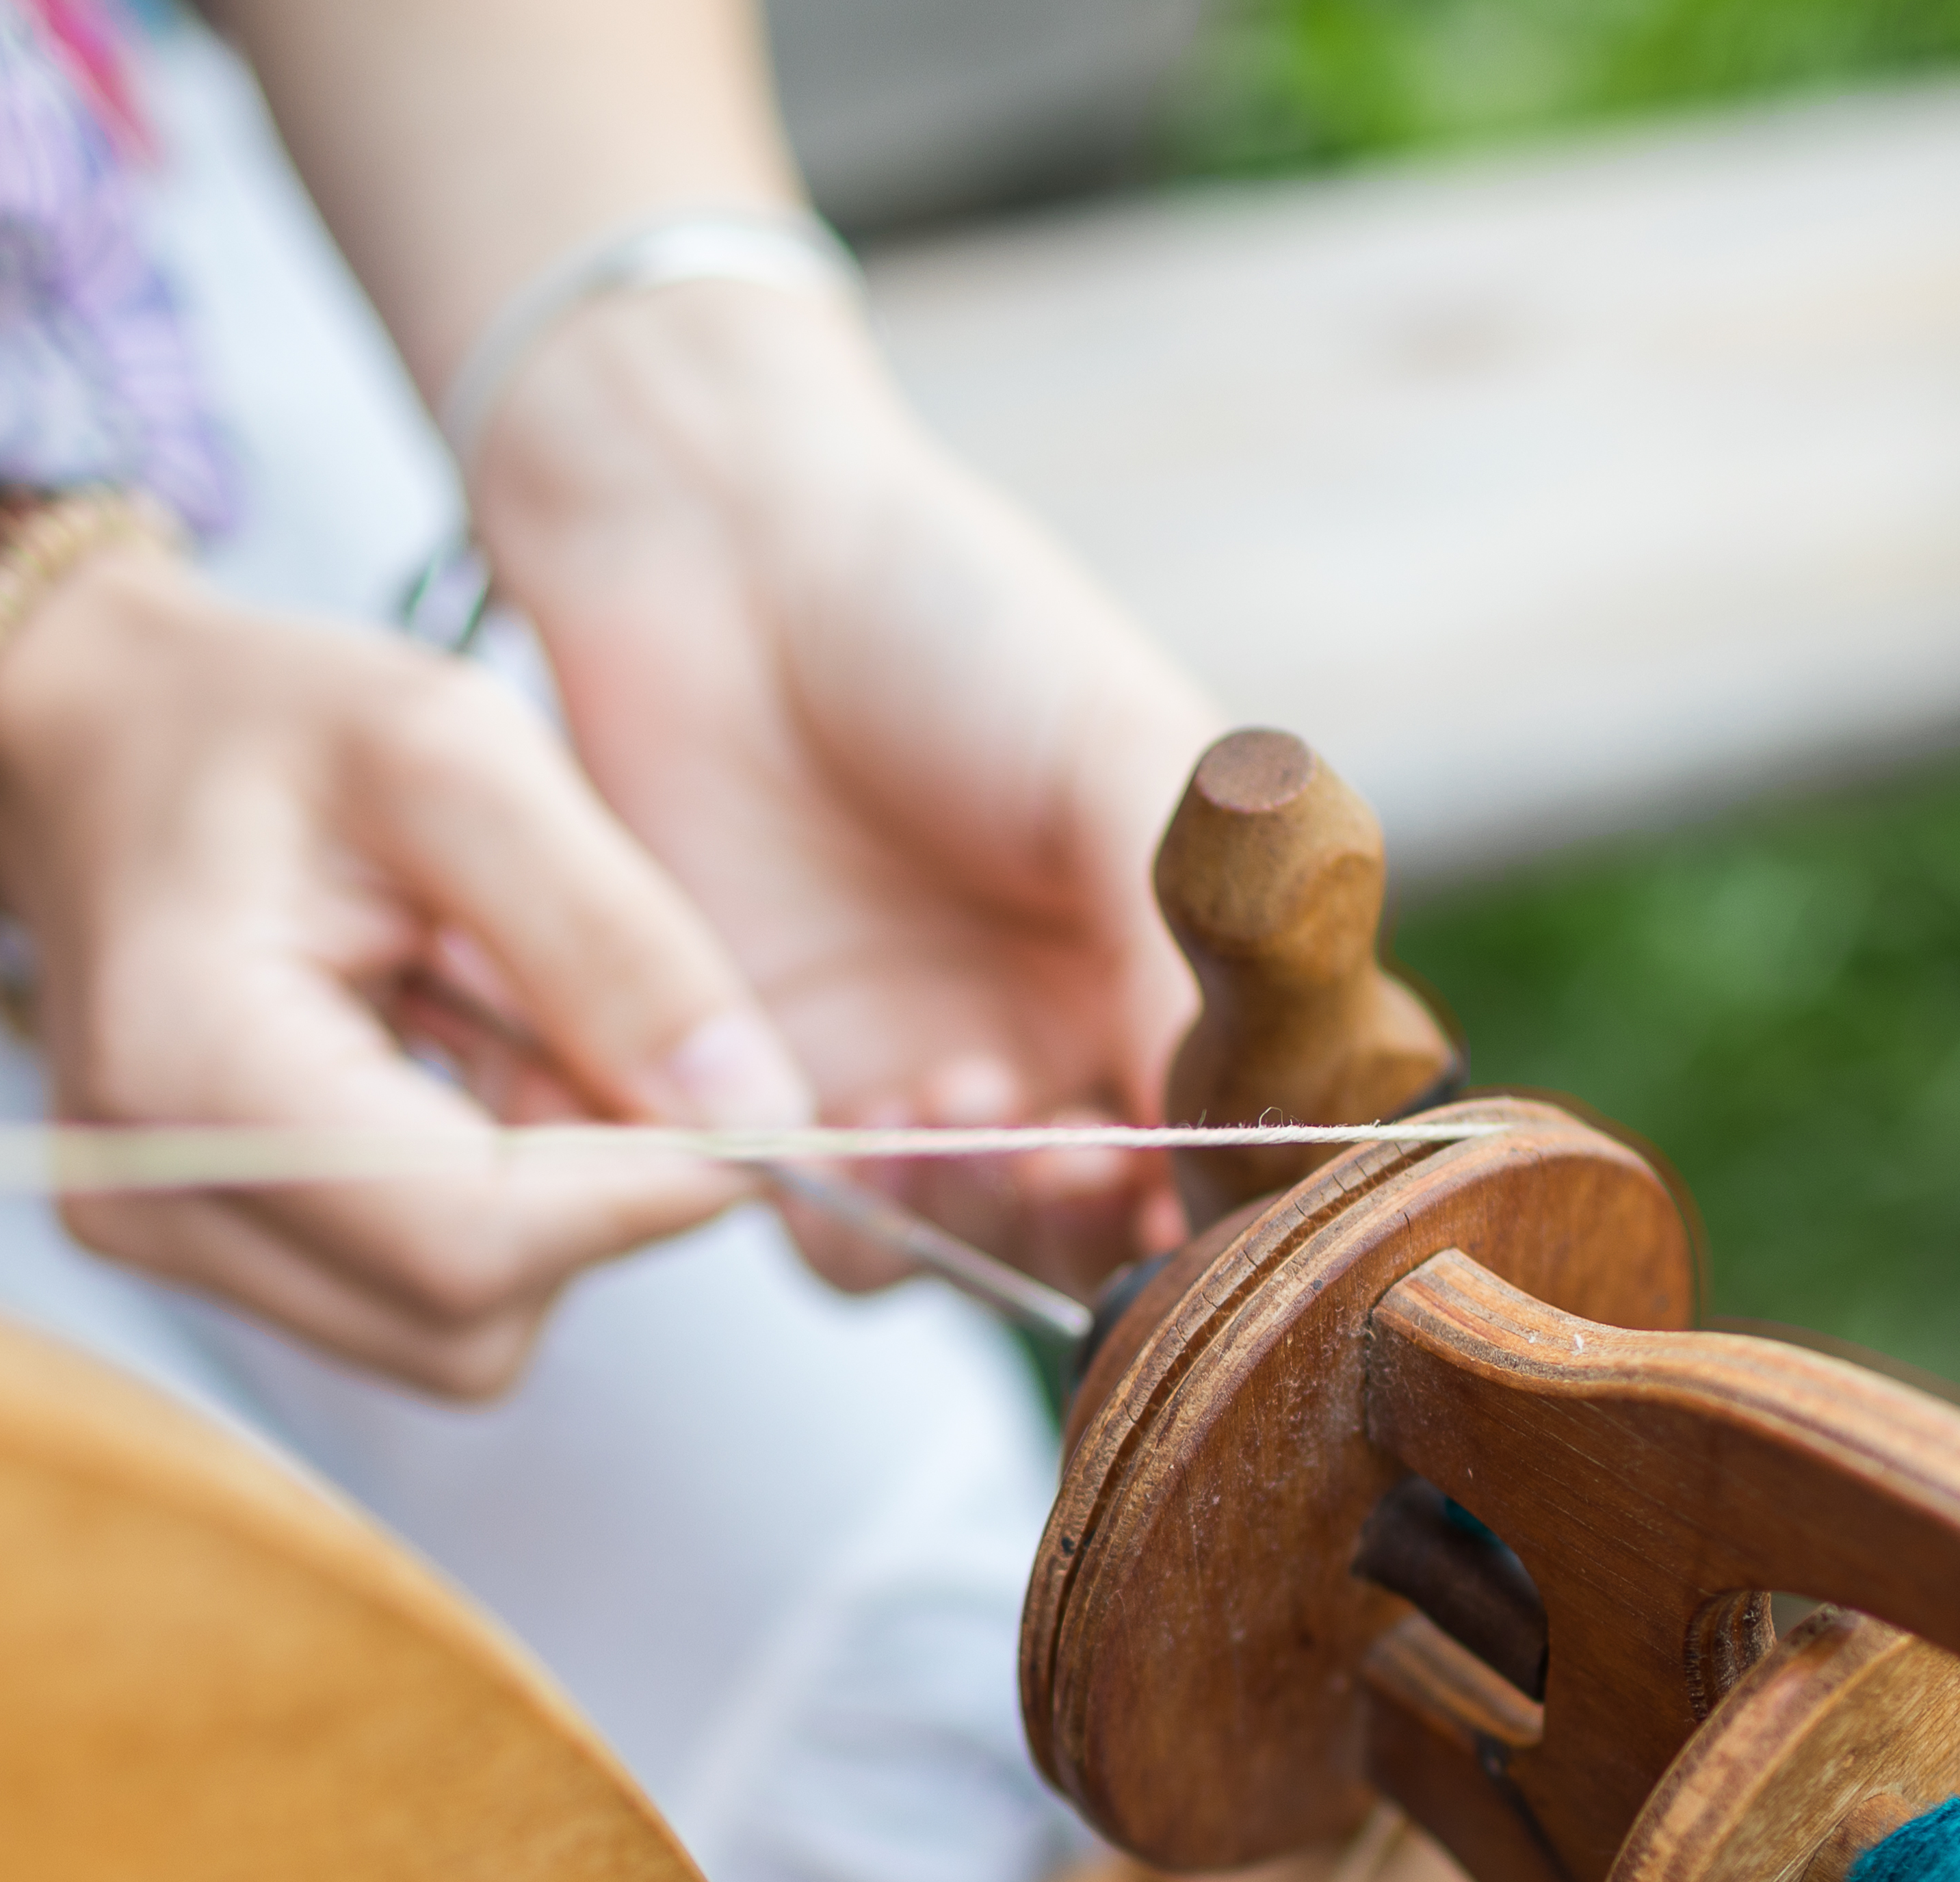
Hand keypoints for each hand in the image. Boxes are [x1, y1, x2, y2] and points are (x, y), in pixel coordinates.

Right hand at [0, 549, 811, 1395]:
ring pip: (452, 1334)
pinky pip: (407, 1306)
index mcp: (188, 1062)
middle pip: (466, 1316)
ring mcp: (157, 1238)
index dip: (642, 1194)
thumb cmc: (256, 721)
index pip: (469, 1243)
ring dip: (539, 1210)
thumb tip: (755, 1114)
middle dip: (588, 1199)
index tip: (747, 1106)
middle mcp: (143, 1192)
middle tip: (592, 1029)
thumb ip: (613, 938)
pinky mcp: (196, 1255)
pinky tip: (444, 1079)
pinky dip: (478, 1211)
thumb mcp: (458, 752)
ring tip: (499, 1035)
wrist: (97, 736)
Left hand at [470, 280, 1220, 1290]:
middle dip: (1100, 1222)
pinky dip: (853, 1217)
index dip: (1234, 1189)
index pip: (1238, 1138)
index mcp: (1166, 966)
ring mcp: (914, 1083)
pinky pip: (831, 1231)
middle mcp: (1052, 1048)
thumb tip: (1241, 1122)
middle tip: (1072, 1156)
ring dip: (974, 1219)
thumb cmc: (945, 621)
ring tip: (945, 1104)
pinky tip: (847, 1116)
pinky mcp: (775, 1094)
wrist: (718, 555)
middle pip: (1111, 1231)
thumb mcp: (1118, 750)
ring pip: (973, 1249)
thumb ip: (1184, 935)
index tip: (1209, 1182)